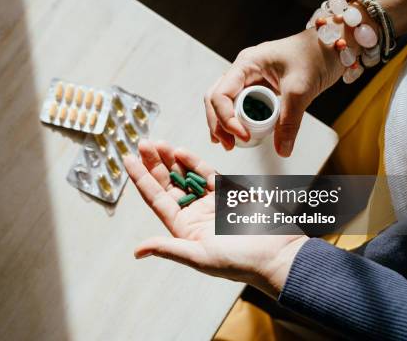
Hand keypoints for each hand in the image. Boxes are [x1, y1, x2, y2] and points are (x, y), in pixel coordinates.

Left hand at [124, 139, 307, 297]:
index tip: (127, 160)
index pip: (156, 199)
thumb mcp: (200, 257)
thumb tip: (137, 251)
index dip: (140, 179)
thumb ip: (169, 248)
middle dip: (154, 164)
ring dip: (171, 160)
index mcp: (184, 229)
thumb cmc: (240, 262)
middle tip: (142, 143)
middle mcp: (195, 213)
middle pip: (168, 184)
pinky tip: (180, 152)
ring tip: (158, 143)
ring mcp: (212, 201)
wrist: (279, 254)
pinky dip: (195, 162)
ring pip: (186, 175)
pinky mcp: (230, 192)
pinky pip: (208, 173)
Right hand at [204, 28, 343, 155]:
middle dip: (218, 123)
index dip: (226, 118)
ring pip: (224, 102)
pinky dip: (235, 120)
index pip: (221, 94)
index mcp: (246, 64)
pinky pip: (239, 104)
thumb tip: (282, 149)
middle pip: (215, 98)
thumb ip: (289, 121)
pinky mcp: (259, 86)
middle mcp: (243, 70)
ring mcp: (249, 78)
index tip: (242, 136)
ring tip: (229, 143)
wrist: (333, 45)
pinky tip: (238, 134)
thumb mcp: (301, 89)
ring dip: (223, 123)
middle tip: (228, 145)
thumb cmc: (316, 54)